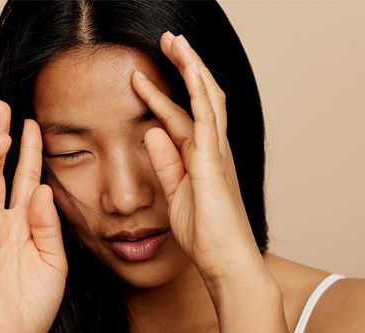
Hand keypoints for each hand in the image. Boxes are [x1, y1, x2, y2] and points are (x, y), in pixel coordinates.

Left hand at [131, 32, 268, 284]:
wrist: (226, 262)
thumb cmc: (205, 234)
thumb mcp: (175, 193)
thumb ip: (165, 162)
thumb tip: (150, 132)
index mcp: (201, 157)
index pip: (180, 115)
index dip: (160, 94)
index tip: (139, 77)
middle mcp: (212, 148)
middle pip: (201, 96)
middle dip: (185, 67)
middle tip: (169, 40)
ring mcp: (217, 153)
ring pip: (208, 98)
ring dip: (192, 67)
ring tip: (175, 41)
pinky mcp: (215, 163)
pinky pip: (207, 120)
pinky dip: (199, 92)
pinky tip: (189, 68)